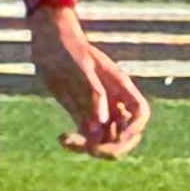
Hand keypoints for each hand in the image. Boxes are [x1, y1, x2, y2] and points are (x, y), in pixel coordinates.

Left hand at [28, 6, 149, 156]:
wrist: (50, 40)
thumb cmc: (68, 48)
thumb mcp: (81, 67)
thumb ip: (93, 95)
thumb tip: (100, 125)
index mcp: (119, 86)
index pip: (139, 113)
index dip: (134, 129)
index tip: (118, 137)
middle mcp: (112, 101)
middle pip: (125, 133)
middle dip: (113, 146)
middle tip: (92, 149)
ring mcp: (97, 109)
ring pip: (105, 139)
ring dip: (92, 147)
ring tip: (69, 141)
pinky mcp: (80, 114)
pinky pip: (86, 137)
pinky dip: (77, 143)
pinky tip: (62, 138)